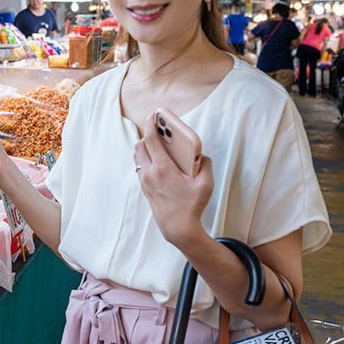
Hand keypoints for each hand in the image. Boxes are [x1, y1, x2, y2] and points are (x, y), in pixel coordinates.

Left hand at [133, 113, 213, 247]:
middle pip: (140, 144)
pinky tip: (158, 158)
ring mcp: (144, 180)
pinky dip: (146, 157)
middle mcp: (149, 173)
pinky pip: (140, 165)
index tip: (154, 115)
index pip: (151, 139)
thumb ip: (206, 164)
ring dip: (145, 146)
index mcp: (162, 168)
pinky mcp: (144, 187)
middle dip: (149, 133)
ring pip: (138, 155)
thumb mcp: (206, 183)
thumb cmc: (192, 205)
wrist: (177, 228)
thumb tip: (201, 155)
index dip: (151, 124)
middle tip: (159, 127)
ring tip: (159, 142)